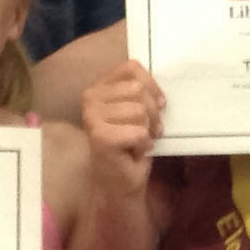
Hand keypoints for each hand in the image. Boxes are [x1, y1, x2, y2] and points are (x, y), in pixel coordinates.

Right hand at [81, 60, 164, 195]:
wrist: (119, 181)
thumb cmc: (130, 144)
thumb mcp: (138, 109)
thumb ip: (143, 91)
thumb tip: (160, 92)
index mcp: (98, 86)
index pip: (132, 68)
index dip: (151, 87)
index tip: (156, 106)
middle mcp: (89, 97)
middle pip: (138, 90)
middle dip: (152, 114)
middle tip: (145, 131)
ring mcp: (92, 116)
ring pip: (140, 111)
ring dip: (147, 131)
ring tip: (138, 142)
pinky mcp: (100, 136)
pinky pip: (139, 132)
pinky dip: (143, 145)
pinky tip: (133, 152)